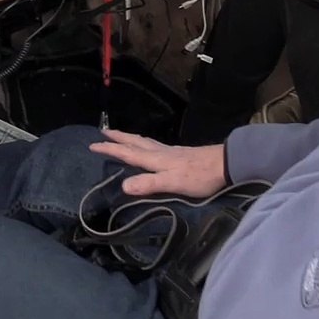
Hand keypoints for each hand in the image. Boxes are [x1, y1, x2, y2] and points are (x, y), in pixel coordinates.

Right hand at [89, 129, 226, 197]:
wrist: (225, 164)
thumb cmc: (199, 176)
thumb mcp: (172, 183)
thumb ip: (149, 184)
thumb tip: (123, 185)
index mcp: (155, 159)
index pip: (128, 152)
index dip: (110, 149)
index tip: (93, 144)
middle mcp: (160, 152)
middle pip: (135, 142)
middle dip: (118, 138)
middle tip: (103, 132)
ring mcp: (170, 152)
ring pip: (144, 142)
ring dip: (130, 139)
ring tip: (121, 136)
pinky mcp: (179, 154)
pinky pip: (153, 146)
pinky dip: (143, 143)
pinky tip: (149, 147)